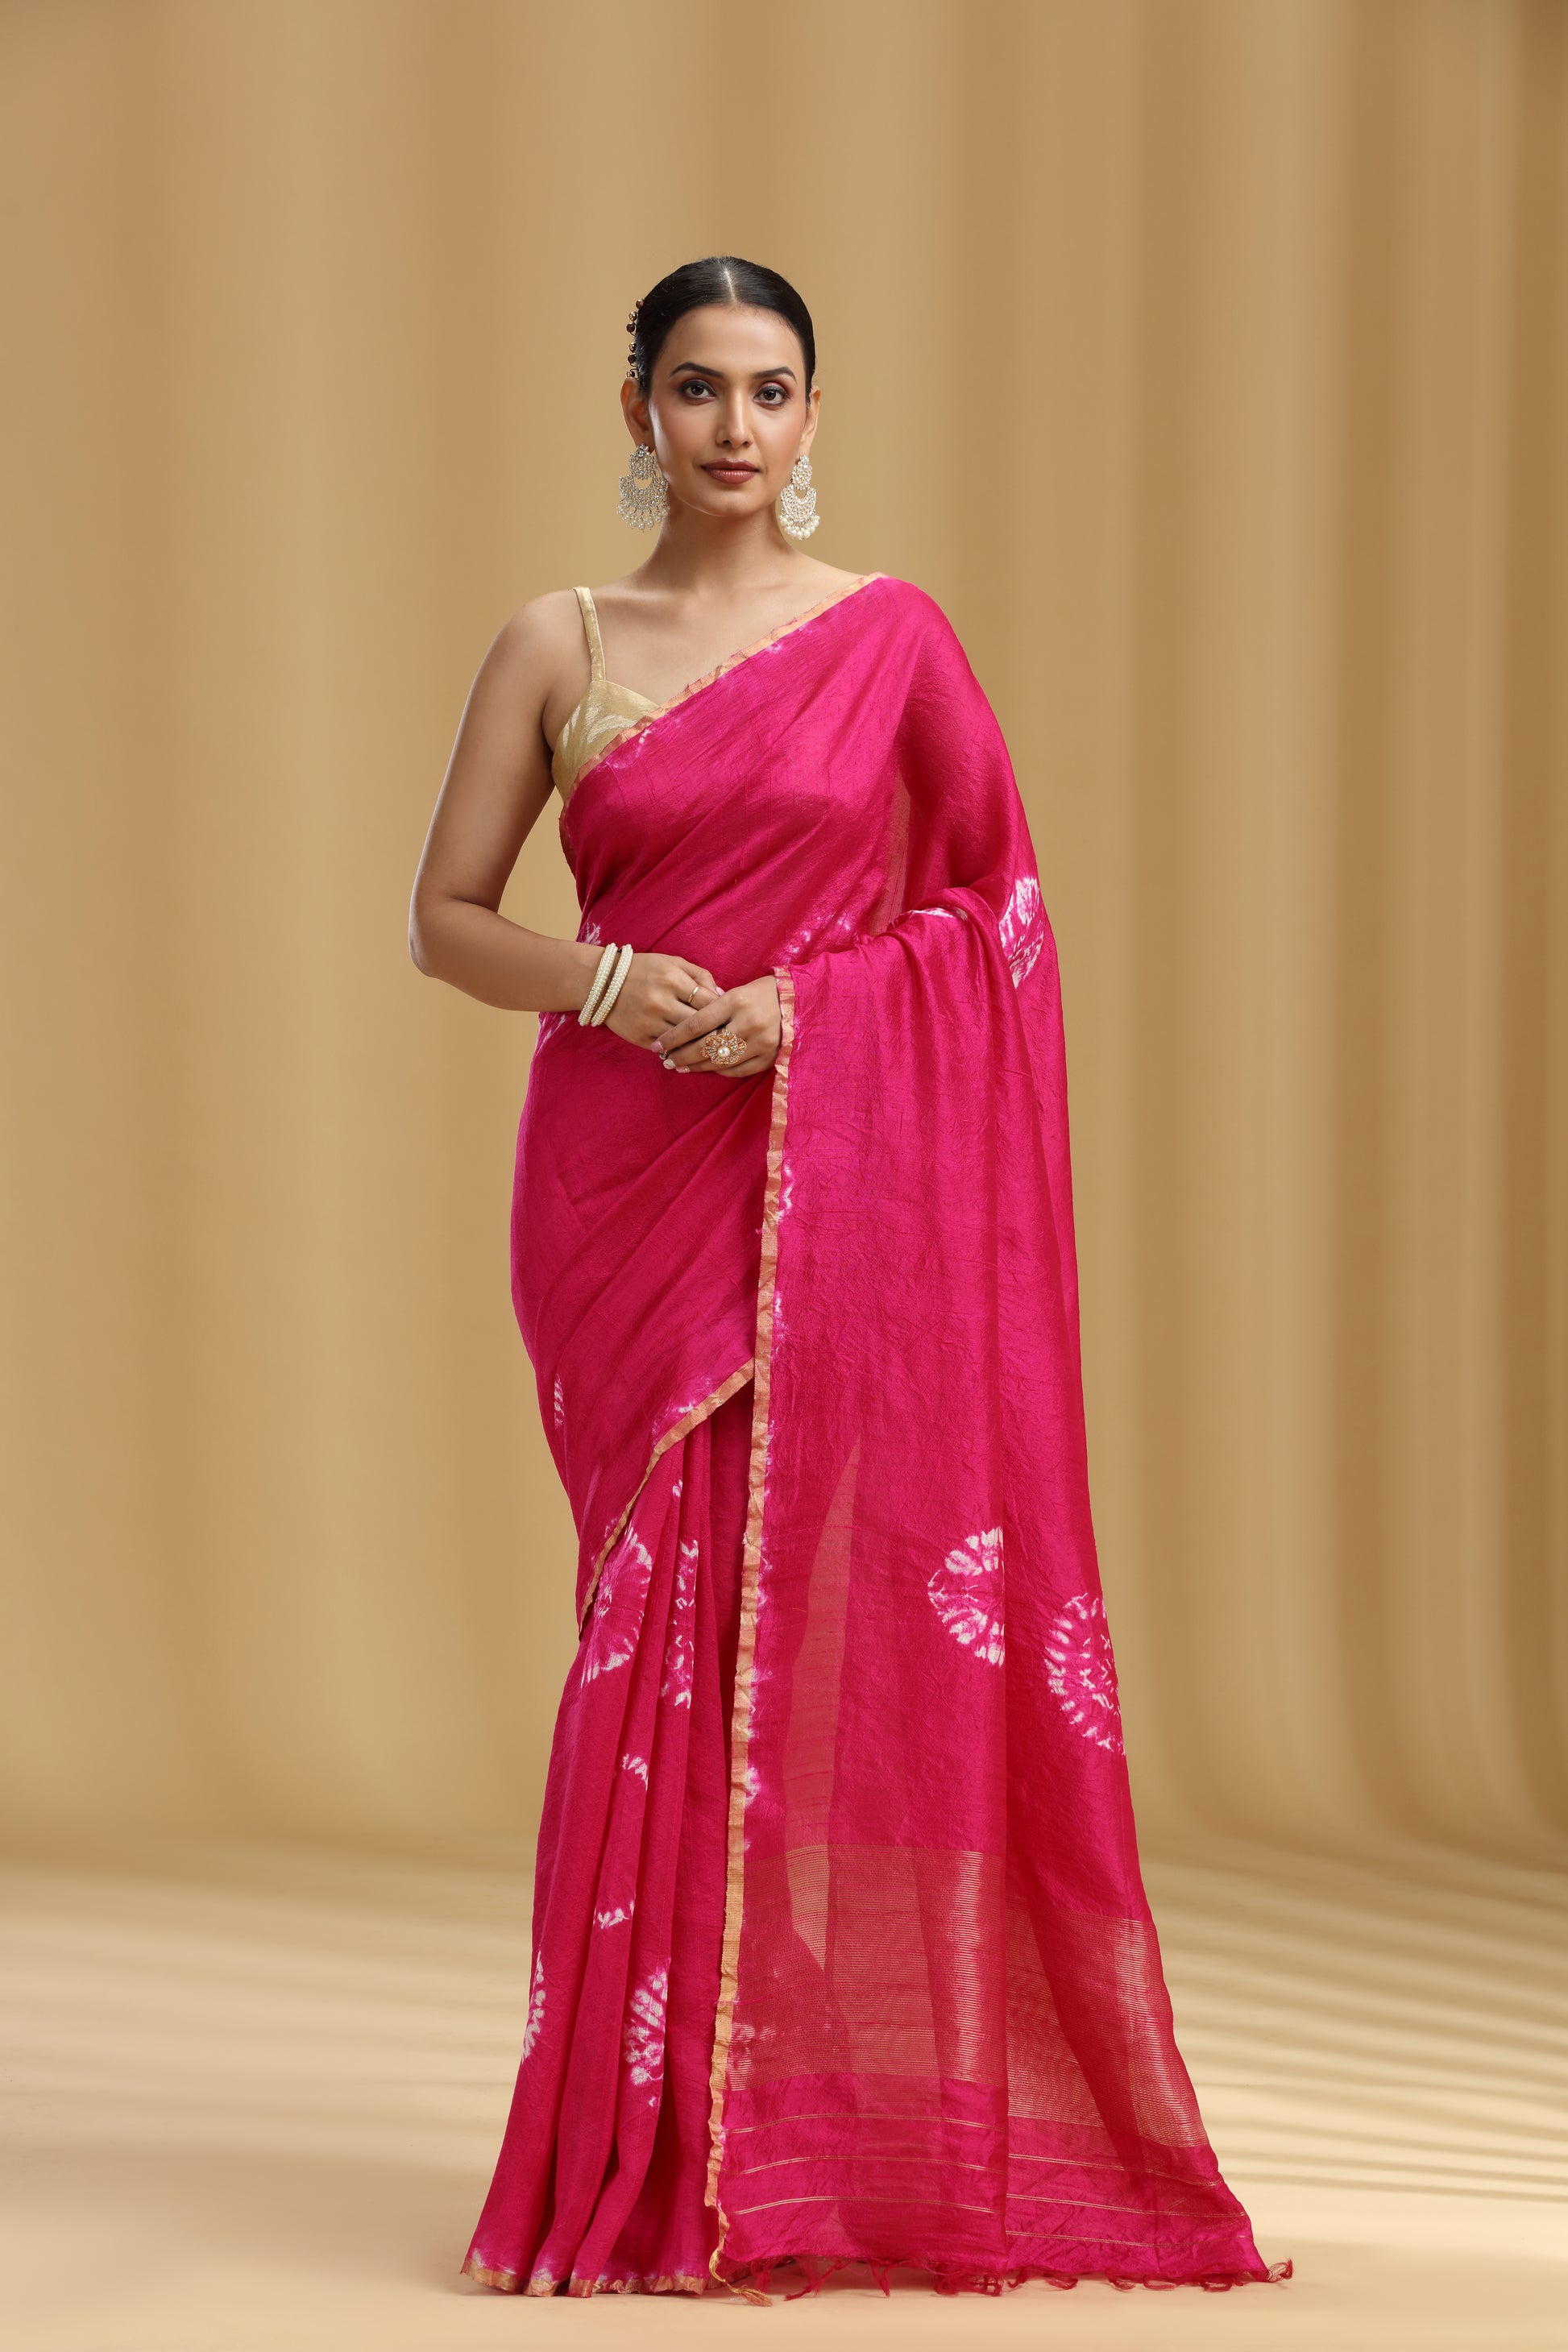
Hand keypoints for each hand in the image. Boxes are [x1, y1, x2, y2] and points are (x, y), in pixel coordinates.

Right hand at [600, 953, 720, 1047]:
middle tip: (726, 1036)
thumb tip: (721, 996)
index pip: (709, 1002)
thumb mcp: (672, 962)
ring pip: (685, 1041)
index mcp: (672, 980)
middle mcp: (661, 1002)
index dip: (722, 1011)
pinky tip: (688, 1049)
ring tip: (711, 1044)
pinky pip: (668, 1050)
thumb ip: (700, 975)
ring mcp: (649, 1022)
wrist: (602, 982)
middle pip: (700, 1025)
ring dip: (699, 1044)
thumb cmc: (643, 969)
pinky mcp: (640, 1037)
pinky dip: (680, 1050)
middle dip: (716, 1031)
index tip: (728, 1016)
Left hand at [653, 975, 780, 1078]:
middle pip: (705, 1047)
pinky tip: (708, 1068)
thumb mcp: (737, 991)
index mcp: (735, 1001)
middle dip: (681, 1055)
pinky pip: (738, 1071)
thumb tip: (684, 1029)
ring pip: (719, 1062)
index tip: (658, 1045)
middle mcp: (747, 1023)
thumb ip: (712, 1008)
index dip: (673, 1037)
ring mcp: (760, 1043)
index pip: (696, 1024)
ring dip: (697, 1066)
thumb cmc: (763, 992)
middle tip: (666, 1060)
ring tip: (681, 1066)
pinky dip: (719, 1071)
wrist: (801, 1000)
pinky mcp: (770, 1057)